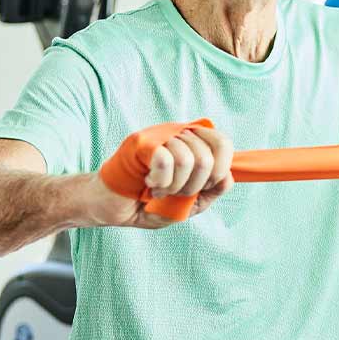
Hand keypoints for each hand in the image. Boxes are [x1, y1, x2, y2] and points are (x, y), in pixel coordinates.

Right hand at [88, 126, 234, 229]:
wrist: (110, 206)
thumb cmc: (148, 203)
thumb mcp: (187, 204)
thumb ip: (210, 192)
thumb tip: (227, 178)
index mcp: (194, 144)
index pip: (223, 143)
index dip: (220, 169)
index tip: (204, 186)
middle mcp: (179, 133)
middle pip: (207, 157)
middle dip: (193, 186)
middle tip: (175, 192)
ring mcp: (160, 135)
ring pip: (187, 159)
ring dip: (174, 186)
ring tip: (159, 189)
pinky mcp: (141, 142)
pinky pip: (165, 159)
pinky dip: (161, 181)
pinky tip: (150, 184)